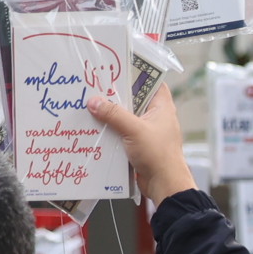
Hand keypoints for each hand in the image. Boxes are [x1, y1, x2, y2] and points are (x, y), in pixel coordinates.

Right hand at [87, 79, 192, 204]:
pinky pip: (121, 132)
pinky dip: (110, 130)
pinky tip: (93, 129)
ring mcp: (146, 131)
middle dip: (115, 96)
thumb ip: (114, 114)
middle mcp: (155, 117)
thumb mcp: (135, 130)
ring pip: (125, 117)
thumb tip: (94, 101)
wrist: (164, 185)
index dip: (137, 74)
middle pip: (133, 100)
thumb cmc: (159, 155)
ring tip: (88, 106)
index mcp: (162, 107)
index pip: (152, 83)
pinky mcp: (138, 144)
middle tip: (94, 88)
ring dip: (109, 115)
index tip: (117, 68)